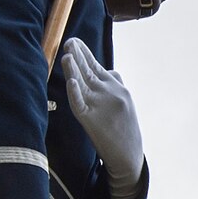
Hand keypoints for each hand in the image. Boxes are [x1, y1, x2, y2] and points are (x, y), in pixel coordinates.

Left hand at [61, 38, 143, 195]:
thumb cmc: (125, 130)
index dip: (85, 53)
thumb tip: (109, 71)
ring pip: (84, 82)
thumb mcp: (126, 103)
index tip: (75, 42)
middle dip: (79, 54)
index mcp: (117, 88)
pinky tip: (72, 82)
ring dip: (74, 68)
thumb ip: (116, 85)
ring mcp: (101, 106)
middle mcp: (110, 93)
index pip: (98, 66)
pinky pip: (80, 104)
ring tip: (67, 54)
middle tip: (69, 42)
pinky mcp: (91, 120)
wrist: (129, 157)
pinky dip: (75, 92)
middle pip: (90, 69)